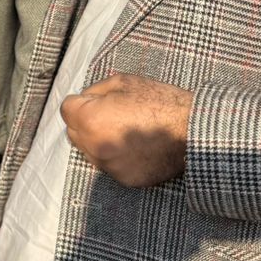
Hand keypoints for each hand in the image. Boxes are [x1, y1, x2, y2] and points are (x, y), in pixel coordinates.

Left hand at [60, 72, 192, 187]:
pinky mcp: (124, 179)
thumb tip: (82, 100)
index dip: (80, 103)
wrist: (193, 130)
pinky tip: (135, 147)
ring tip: (124, 131)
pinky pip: (110, 166)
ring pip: (90, 152)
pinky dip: (117, 157)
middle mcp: (94, 146)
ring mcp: (109, 165)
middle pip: (74, 133)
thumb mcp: (122, 81)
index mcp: (90, 119)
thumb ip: (94, 91)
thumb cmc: (159, 101)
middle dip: (85, 123)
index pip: (67, 110)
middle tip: (109, 115)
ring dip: (98, 142)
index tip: (94, 102)